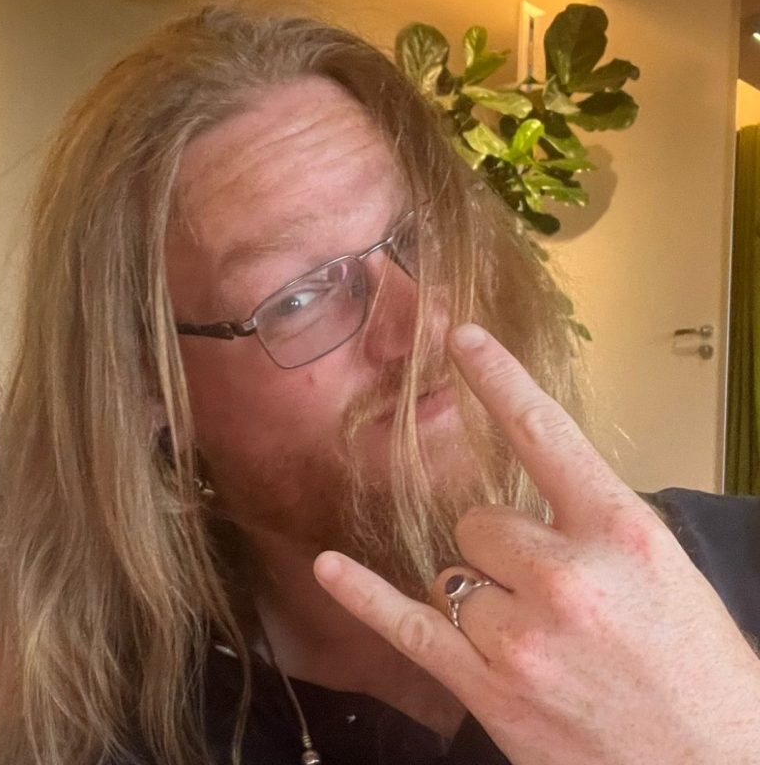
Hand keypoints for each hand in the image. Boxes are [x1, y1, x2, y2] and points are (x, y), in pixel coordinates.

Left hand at [314, 324, 759, 764]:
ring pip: (452, 572)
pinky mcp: (489, 689)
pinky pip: (407, 627)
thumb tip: (527, 495)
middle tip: (552, 591)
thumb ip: (590, 521)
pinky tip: (330, 568)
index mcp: (622, 532)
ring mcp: (522, 637)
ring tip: (538, 636)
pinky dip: (364, 595)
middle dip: (503, 547)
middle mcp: (569, 578)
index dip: (499, 378)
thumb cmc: (696, 668)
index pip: (545, 432)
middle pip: (479, 519)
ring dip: (481, 593)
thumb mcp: (662, 570)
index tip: (463, 339)